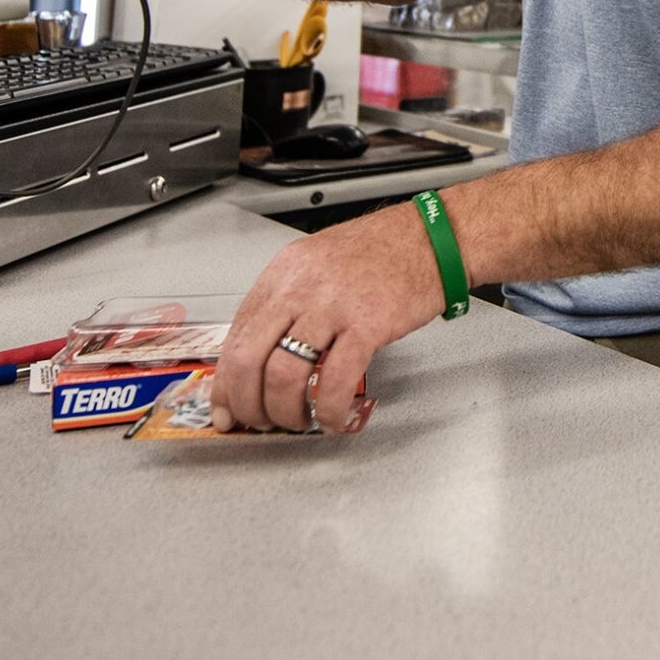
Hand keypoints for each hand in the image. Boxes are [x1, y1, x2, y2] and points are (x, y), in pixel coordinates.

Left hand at [214, 202, 447, 431]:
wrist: (433, 236)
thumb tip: (264, 353)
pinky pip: (336, 381)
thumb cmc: (382, 250)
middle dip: (248, 404)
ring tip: (298, 421)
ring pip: (285, 374)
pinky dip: (330, 410)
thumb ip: (288, 302)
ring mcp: (333, 305)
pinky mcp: (368, 325)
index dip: (226, 382)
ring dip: (286, 412)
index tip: (227, 407)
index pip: (236, 336)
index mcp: (284, 272)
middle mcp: (300, 287)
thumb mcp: (318, 262)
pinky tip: (333, 418)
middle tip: (259, 422)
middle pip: (249, 359)